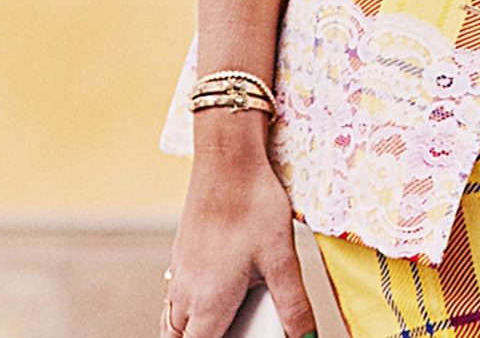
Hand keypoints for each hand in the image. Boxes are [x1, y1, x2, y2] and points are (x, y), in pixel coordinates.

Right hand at [163, 132, 319, 337]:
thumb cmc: (253, 204)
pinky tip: (211, 296)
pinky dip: (186, 309)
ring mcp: (179, 271)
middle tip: (232, 333)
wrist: (227, 159)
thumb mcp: (282, 260)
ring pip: (173, 319)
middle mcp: (186, 291)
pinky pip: (174, 295)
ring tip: (219, 326)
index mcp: (208, 302)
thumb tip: (307, 336)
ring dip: (188, 330)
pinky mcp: (181, 254)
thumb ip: (293, 305)